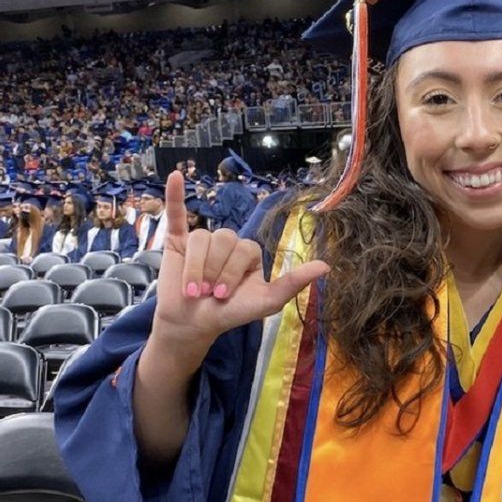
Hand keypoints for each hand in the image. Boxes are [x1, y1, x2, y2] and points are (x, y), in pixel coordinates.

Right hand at [151, 171, 329, 348]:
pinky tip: (175, 177)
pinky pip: (177, 213)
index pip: (245, 248)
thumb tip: (326, 266)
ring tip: (192, 289)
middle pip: (224, 240)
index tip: (223, 297)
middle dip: (215, 271)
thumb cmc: (231, 313)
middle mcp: (227, 244)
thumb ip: (294, 283)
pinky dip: (175, 195)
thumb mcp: (267, 301)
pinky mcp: (177, 240)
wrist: (193, 324)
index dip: (232, 272)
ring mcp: (202, 241)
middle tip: (207, 294)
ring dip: (196, 267)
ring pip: (201, 238)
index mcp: (249, 253)